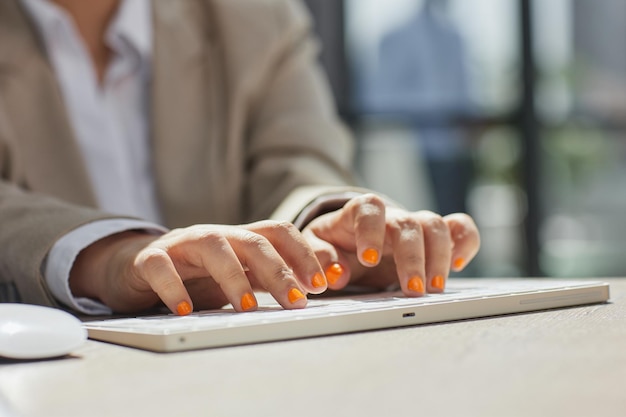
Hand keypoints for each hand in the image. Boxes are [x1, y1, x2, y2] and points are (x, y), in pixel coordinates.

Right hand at [69, 222, 328, 314]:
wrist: (139, 267)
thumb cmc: (198, 274)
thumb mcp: (240, 274)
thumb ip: (274, 276)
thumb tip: (320, 284)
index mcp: (240, 238)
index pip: (280, 233)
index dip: (304, 254)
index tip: (323, 283)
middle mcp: (216, 235)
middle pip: (254, 241)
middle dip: (279, 270)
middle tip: (296, 301)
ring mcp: (183, 244)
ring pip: (214, 248)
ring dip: (235, 277)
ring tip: (248, 307)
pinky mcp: (149, 259)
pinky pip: (161, 268)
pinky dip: (174, 287)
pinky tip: (186, 310)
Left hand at [302, 194, 479, 294]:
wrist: (350, 242)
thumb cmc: (334, 244)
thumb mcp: (316, 247)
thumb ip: (320, 256)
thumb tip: (335, 274)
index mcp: (359, 213)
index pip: (369, 208)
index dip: (371, 231)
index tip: (368, 259)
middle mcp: (392, 217)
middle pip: (410, 223)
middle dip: (413, 257)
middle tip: (412, 290)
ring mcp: (415, 225)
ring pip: (437, 226)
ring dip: (439, 257)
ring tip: (433, 289)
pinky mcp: (433, 238)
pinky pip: (460, 229)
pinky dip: (465, 243)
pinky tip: (457, 266)